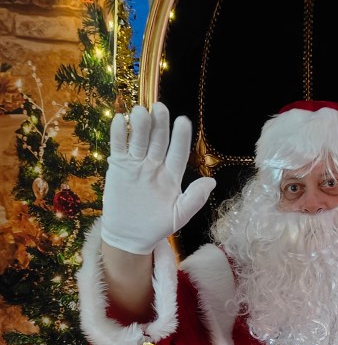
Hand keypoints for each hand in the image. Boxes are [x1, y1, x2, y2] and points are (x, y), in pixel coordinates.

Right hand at [101, 102, 215, 254]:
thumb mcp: (179, 216)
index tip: (183, 122)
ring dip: (140, 126)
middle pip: (159, 141)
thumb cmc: (157, 226)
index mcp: (172, 174)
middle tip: (160, 108)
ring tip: (140, 112)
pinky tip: (119, 121)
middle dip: (160, 125)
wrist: (130, 236)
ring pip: (139, 141)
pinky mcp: (119, 165)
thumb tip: (211, 182)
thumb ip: (194, 199)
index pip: (178, 153)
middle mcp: (155, 164)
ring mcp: (137, 163)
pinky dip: (118, 135)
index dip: (181, 138)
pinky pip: (119, 147)